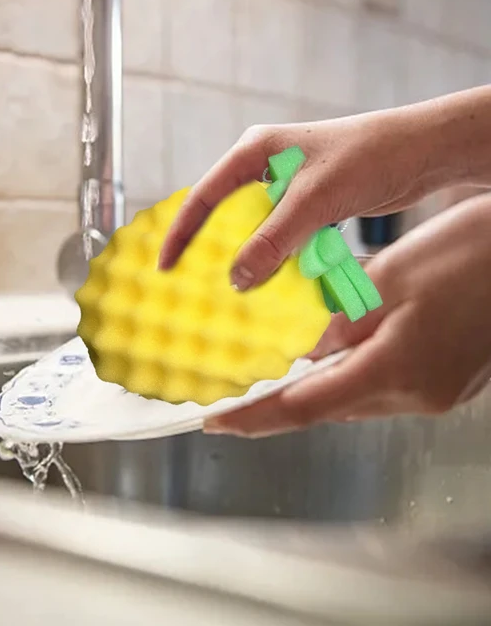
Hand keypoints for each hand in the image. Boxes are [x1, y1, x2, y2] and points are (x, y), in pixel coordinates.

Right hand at [158, 108, 437, 289]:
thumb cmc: (367, 159)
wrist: (422, 152)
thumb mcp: (313, 201)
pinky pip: (283, 237)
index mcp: (254, 152)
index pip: (204, 195)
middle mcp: (265, 166)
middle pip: (226, 215)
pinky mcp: (309, 204)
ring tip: (237, 291)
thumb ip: (273, 240)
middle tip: (199, 285)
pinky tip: (279, 282)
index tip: (165, 267)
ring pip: (256, 229)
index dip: (181, 232)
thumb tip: (237, 280)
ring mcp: (288, 186)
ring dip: (251, 258)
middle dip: (214, 249)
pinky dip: (279, 259)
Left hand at [203, 195, 490, 437]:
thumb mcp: (386, 280)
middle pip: (325, 409)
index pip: (303, 407)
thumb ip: (334, 321)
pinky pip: (376, 389)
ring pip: (350, 400)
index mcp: (397, 372)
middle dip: (275, 405)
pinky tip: (323, 359)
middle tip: (228, 398)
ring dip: (308, 390)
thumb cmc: (467, 254)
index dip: (252, 418)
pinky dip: (343, 378)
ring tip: (264, 377)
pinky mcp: (442, 385)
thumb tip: (290, 350)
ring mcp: (433, 395)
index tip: (212, 423)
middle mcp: (415, 397)